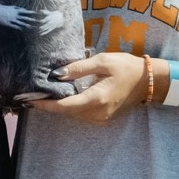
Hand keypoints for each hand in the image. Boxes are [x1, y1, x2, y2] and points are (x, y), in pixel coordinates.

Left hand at [30, 51, 146, 121]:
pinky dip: (70, 107)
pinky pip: (81, 114)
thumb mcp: (102, 61)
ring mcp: (102, 118)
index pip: (65, 107)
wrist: (149, 81)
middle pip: (66, 112)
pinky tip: (63, 97)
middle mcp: (98, 113)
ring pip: (73, 115)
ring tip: (44, 95)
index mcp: (97, 98)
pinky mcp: (104, 118)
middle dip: (49, 105)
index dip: (45, 105)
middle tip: (32, 94)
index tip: (30, 100)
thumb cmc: (126, 67)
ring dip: (59, 107)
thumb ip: (79, 68)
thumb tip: (57, 75)